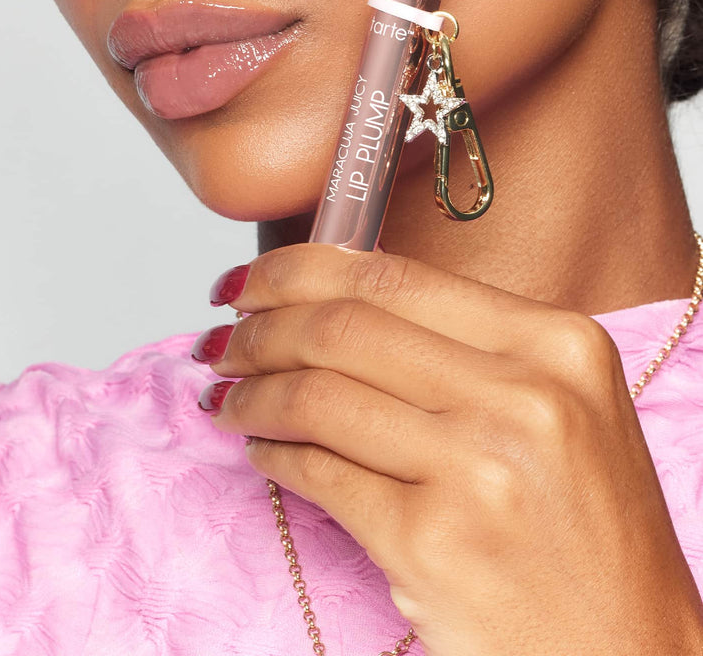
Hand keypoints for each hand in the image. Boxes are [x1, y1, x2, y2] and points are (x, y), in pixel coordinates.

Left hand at [196, 243, 702, 655]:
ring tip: (229, 397)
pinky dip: (274, 456)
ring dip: (253, 393)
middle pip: (343, 328)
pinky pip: (321, 475)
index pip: (391, 274)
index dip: (298, 269)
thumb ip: (463, 347)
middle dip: (260, 329)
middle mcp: (524, 396)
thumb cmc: (587, 533)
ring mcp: (479, 470)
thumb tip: (329, 301)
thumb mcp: (560, 408)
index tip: (250, 280)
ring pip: (319, 396)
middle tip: (223, 340)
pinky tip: (263, 452)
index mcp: (557, 343)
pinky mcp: (433, 543)